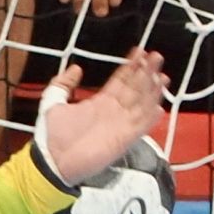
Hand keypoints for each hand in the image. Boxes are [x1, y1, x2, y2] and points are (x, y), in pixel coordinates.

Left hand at [36, 49, 167, 187]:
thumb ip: (62, 85)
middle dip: (147, 72)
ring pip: (142, 104)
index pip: (122, 80)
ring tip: (162, 75)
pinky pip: (140, 127)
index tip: (141, 51)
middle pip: (136, 88)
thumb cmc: (52, 136)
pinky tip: (157, 106)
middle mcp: (115, 111)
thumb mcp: (53, 104)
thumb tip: (76, 68)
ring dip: (152, 91)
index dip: (131, 66)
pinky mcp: (123, 140)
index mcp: (101, 102)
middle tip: (156, 56)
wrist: (52, 161)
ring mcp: (120, 125)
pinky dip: (149, 118)